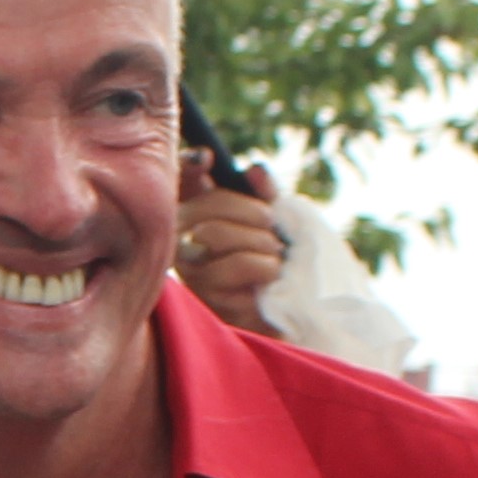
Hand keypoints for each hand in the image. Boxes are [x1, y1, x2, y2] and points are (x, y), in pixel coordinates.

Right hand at [174, 161, 286, 330]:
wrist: (298, 318)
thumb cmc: (285, 268)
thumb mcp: (280, 224)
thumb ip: (267, 195)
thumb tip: (255, 170)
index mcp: (201, 223)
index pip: (179, 185)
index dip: (186, 166)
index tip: (207, 159)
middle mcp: (186, 246)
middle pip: (201, 206)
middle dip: (249, 210)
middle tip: (272, 225)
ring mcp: (192, 274)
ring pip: (215, 233)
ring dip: (261, 243)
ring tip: (276, 261)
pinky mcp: (206, 299)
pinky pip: (236, 263)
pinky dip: (265, 267)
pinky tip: (270, 283)